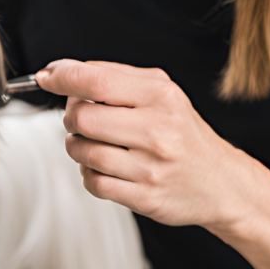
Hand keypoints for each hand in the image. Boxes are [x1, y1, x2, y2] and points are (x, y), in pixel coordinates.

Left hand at [35, 59, 257, 229]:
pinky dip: (88, 173)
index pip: (97, 82)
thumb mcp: (162, 92)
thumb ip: (114, 75)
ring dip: (77, 146)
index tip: (46, 76)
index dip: (63, 77)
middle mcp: (159, 131)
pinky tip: (104, 167)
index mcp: (162, 97)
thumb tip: (62, 71)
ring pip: (82, 152)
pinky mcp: (144, 197)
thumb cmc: (181, 132)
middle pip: (82, 118)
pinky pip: (92, 182)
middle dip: (71, 117)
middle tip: (83, 119)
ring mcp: (151, 167)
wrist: (222, 183)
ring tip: (96, 143)